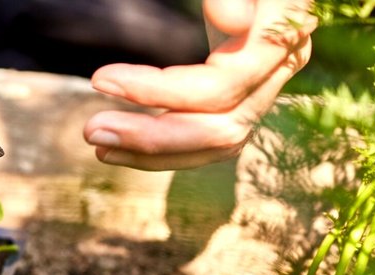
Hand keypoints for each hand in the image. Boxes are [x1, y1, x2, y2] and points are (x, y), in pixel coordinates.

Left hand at [83, 0, 316, 170]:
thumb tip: (232, 21)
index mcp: (282, 32)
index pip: (222, 84)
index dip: (161, 91)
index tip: (100, 79)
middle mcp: (282, 67)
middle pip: (223, 126)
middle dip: (153, 136)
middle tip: (92, 130)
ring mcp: (266, 88)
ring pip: (218, 143)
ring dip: (154, 153)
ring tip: (101, 146)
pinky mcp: (245, 100)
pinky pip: (209, 139)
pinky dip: (166, 149)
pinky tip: (121, 148)